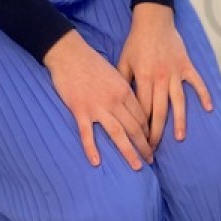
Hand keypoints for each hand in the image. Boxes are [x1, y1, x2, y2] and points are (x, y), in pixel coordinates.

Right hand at [43, 30, 153, 169]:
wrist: (69, 54)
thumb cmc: (92, 62)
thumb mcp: (115, 73)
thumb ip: (124, 90)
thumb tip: (133, 107)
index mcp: (124, 90)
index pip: (141, 116)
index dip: (148, 131)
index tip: (151, 142)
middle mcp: (114, 100)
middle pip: (134, 127)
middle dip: (144, 145)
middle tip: (150, 160)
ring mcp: (97, 106)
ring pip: (117, 133)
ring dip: (128, 152)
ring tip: (137, 166)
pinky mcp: (80, 110)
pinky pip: (87, 133)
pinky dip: (91, 149)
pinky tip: (96, 162)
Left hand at [117, 3, 213, 149]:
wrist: (153, 20)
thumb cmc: (136, 42)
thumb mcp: (123, 61)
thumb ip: (122, 82)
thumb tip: (118, 105)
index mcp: (143, 78)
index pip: (142, 109)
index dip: (139, 127)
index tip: (137, 141)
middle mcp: (160, 78)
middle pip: (159, 111)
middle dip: (155, 132)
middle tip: (153, 149)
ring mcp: (175, 72)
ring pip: (178, 102)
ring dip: (179, 121)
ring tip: (179, 137)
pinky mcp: (186, 66)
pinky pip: (197, 82)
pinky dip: (203, 95)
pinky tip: (209, 108)